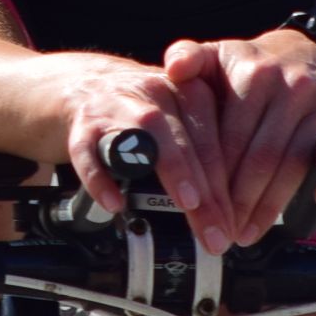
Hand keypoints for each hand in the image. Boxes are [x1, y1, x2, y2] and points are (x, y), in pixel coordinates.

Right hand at [40, 52, 239, 251]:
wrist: (79, 84)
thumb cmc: (139, 112)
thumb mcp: (176, 119)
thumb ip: (202, 152)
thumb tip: (232, 212)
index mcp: (185, 90)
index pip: (215, 137)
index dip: (228, 182)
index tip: (236, 221)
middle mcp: (154, 92)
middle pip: (187, 141)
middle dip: (208, 191)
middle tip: (218, 231)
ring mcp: (116, 106)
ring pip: (148, 134)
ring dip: (173, 170)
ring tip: (189, 204)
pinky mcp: (81, 124)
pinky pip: (90, 151)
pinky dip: (101, 178)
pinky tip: (115, 203)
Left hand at [160, 28, 315, 245]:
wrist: (302, 55)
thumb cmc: (250, 67)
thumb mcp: (215, 55)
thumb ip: (186, 58)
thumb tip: (174, 68)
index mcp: (257, 74)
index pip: (232, 137)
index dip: (215, 177)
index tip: (201, 206)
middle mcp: (296, 88)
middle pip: (264, 157)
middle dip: (241, 201)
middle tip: (224, 230)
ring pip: (297, 167)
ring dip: (272, 207)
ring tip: (249, 231)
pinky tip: (311, 204)